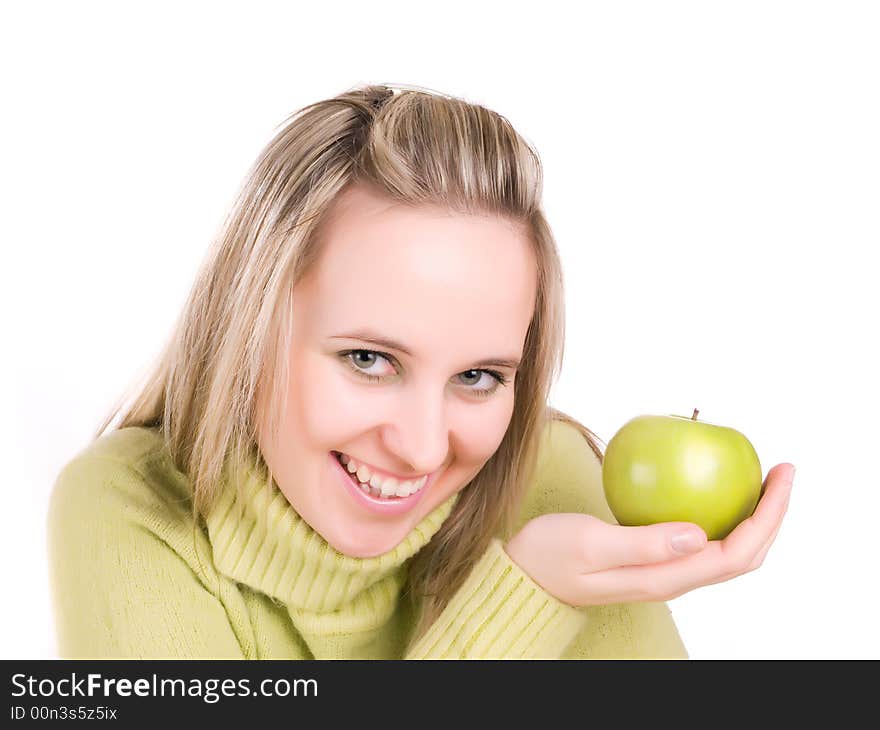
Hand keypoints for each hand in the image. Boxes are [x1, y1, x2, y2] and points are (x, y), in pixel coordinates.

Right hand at [503, 463, 794, 606]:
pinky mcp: (653, 557)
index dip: (768, 516)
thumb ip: (644, 543)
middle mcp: (673, 577)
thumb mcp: (592, 544)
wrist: (525, 573)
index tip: (778, 474)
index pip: (737, 552)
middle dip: (771, 514)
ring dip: (752, 515)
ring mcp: (665, 568)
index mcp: (666, 576)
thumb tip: (699, 533)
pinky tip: (711, 484)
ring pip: (726, 546)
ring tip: (759, 477)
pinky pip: (702, 536)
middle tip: (781, 469)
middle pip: (743, 552)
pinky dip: (720, 511)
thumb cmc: (551, 555)